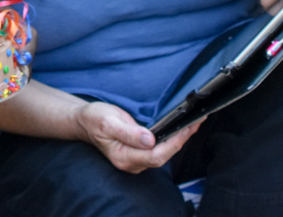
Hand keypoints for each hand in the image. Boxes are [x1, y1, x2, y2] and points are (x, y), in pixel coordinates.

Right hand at [73, 101, 201, 173]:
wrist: (85, 121)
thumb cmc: (94, 119)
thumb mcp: (108, 122)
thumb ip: (128, 133)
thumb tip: (150, 140)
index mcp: (124, 157)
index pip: (156, 155)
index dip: (173, 143)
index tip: (186, 128)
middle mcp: (132, 163)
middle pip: (164, 156)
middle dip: (182, 140)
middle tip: (197, 122)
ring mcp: (137, 159)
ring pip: (164, 153)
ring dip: (180, 139)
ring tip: (194, 123)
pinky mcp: (140, 153)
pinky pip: (160, 149)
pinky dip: (172, 138)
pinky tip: (180, 129)